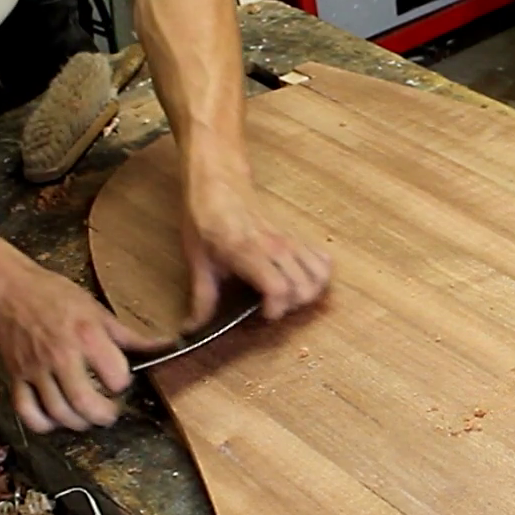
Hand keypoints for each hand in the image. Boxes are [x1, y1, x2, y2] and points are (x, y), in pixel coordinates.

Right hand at [0, 264, 168, 432]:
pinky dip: (42, 424)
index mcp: (86, 337)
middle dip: (104, 416)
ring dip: (78, 423)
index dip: (122, 382)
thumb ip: (128, 335)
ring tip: (87, 416)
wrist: (7, 291)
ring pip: (58, 413)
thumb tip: (163, 346)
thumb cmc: (53, 296)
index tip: (120, 380)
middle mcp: (61, 356)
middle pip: (85, 403)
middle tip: (109, 412)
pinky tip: (55, 418)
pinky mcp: (15, 377)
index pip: (115, 377)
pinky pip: (27, 412)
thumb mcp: (96, 310)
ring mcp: (36, 370)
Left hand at [180, 174, 331, 330]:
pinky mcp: (297, 236)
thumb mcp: (198, 261)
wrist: (219, 185)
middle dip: (292, 305)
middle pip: (304, 287)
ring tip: (288, 295)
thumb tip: (192, 329)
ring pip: (319, 275)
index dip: (275, 309)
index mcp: (248, 253)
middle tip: (272, 305)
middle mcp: (275, 247)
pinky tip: (300, 279)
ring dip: (308, 292)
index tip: (262, 313)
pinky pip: (322, 260)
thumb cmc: (206, 220)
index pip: (279, 289)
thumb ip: (202, 299)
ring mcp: (290, 241)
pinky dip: (318, 274)